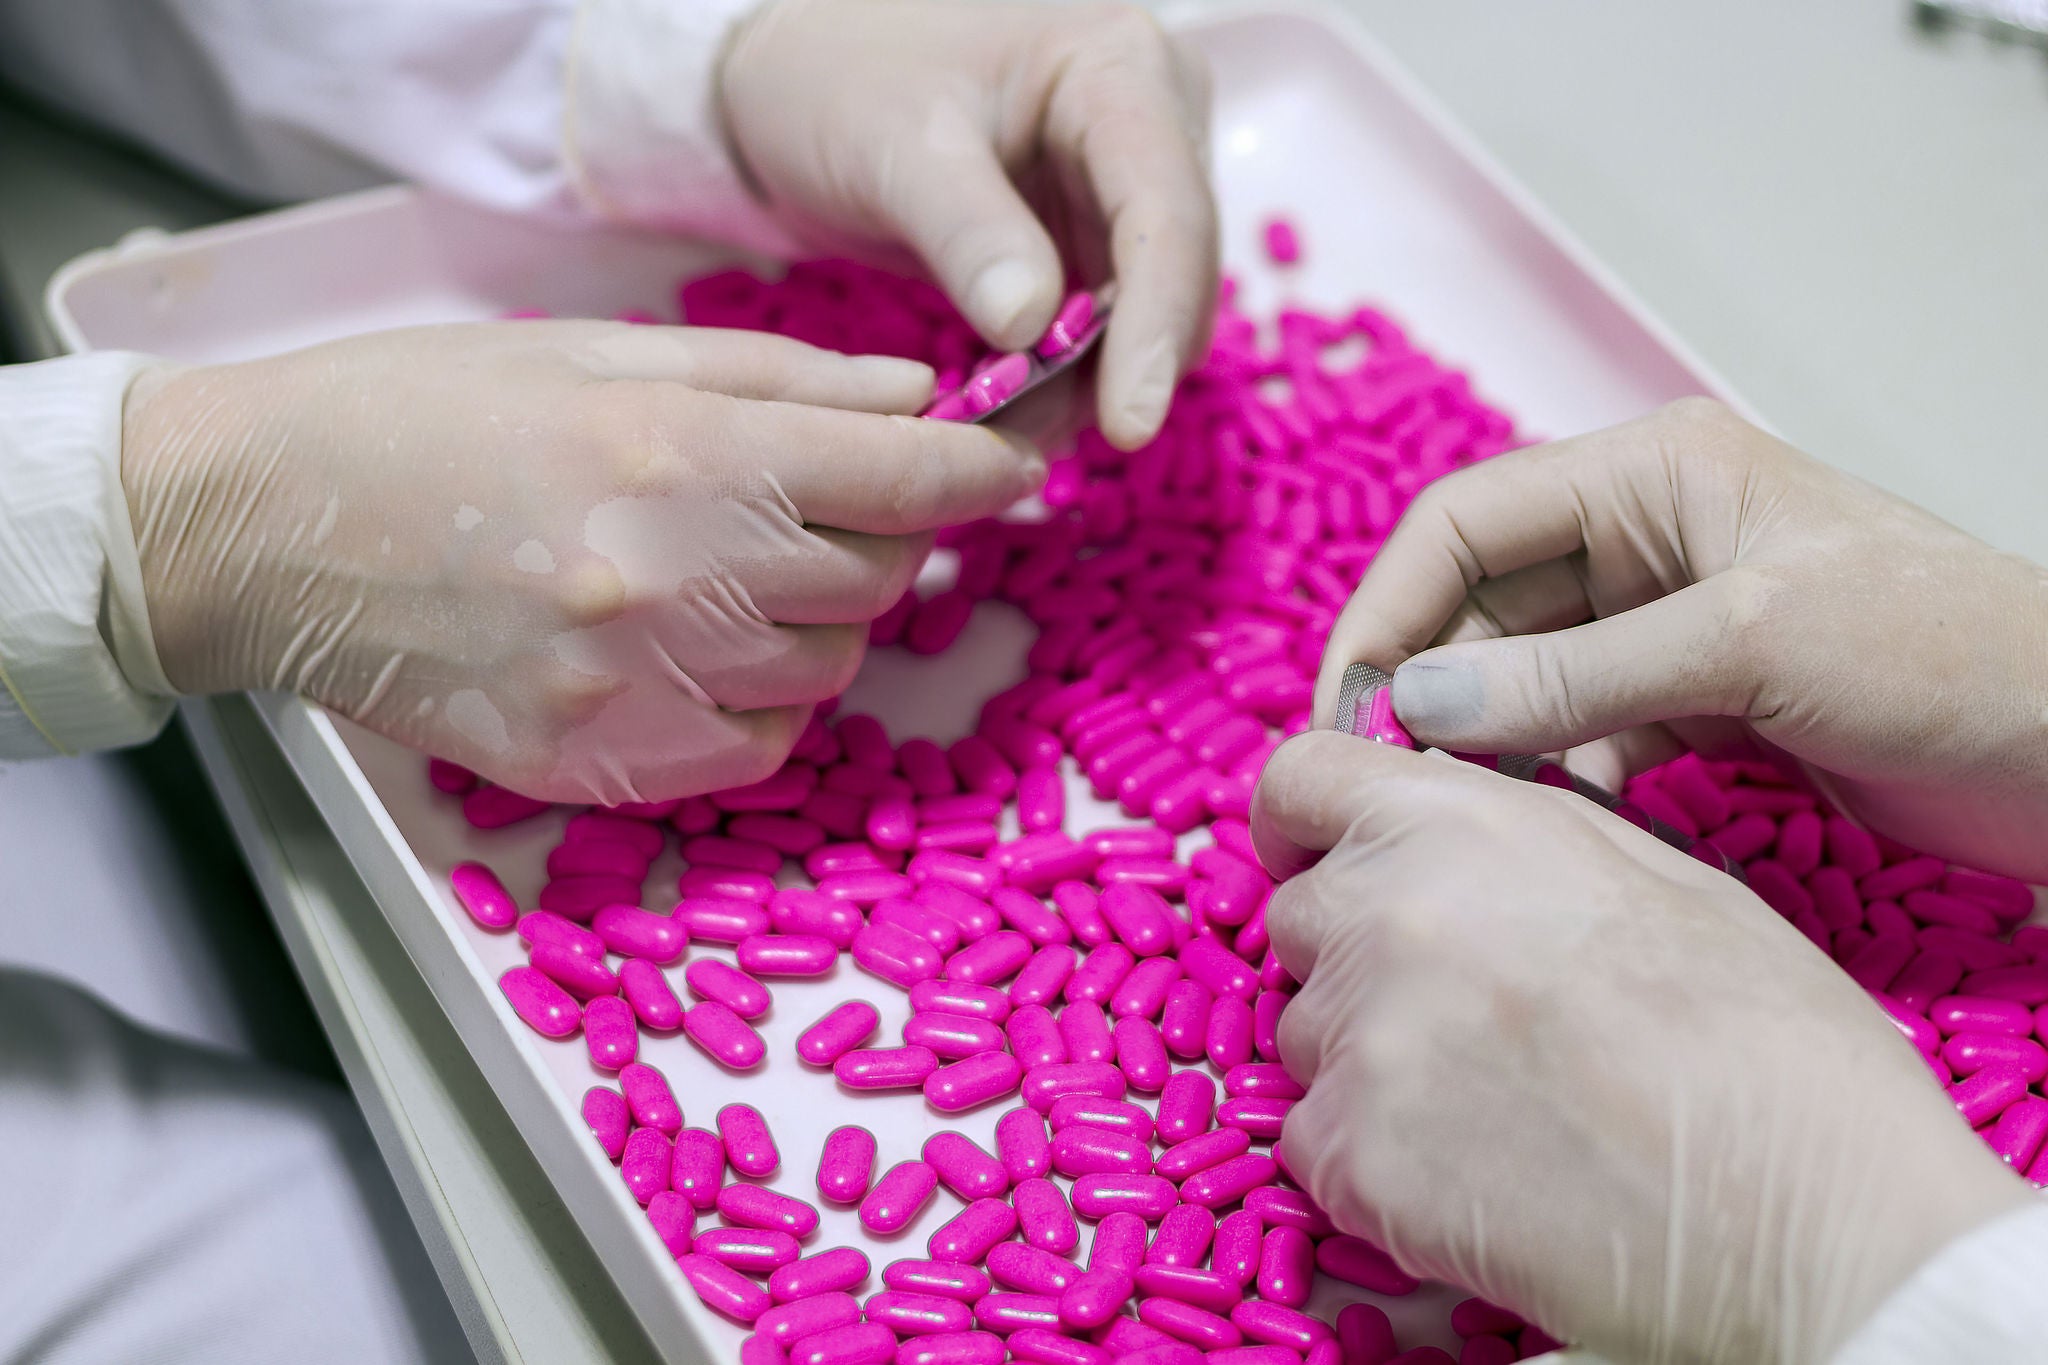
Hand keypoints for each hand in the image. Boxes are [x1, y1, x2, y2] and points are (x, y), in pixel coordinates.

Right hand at [121, 321, 1040, 803]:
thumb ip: (776, 379)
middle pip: (880, 578)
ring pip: (829, 672)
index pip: (902, 478)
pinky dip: (760, 705)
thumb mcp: (597, 352)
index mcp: (677, 453)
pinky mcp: (594, 767)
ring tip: (736, 573)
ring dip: (820, 622)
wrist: (258, 528)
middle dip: (884, 534)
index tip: (1013, 466)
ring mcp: (632, 687)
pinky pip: (756, 751)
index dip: (981, 471)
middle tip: (827, 501)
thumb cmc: (420, 414)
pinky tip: (697, 652)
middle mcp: (672, 580)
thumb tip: (915, 402)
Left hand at [718, 0, 1218, 448]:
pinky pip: (1105, 324)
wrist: (797, 81)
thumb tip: (1033, 332)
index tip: (1128, 425)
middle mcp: (1149, 117)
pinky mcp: (1095, 234)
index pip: (1165, 212)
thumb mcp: (892, 147)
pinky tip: (1008, 411)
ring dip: (1088, 383)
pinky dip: (1064, 376)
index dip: (1155, 326)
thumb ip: (968, 232)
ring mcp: (1126, 181)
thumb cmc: (836, 82)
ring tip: (1005, 430)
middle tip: (1029, 441)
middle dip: (1118, 367)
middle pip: (1175, 271)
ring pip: (1147, 312)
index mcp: (1117, 67)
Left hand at [1252, 732, 2031, 1364]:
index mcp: (1458, 824)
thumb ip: (1519, 837)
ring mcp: (1358, 1041)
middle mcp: (1384, 914)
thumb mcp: (1659, 875)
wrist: (1816, 1220)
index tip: (1318, 855)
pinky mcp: (1350, 1160)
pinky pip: (1316, 1143)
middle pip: (1299, 918)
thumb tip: (1452, 830)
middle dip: (1354, 954)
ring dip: (1370, 1061)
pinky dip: (1372, 1161)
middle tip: (1462, 1011)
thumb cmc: (1772, 1045)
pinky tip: (1477, 1176)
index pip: (1299, 781)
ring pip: (1306, 1035)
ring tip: (1495, 1103)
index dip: (1303, 822)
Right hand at [1313, 398, 2047, 881]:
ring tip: (1463, 816)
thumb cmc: (1944, 652)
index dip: (1389, 609)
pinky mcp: (1700, 702)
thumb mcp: (1747, 645)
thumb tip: (1417, 705)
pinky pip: (1583, 734)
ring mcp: (1670, 624)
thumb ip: (1574, 676)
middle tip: (1388, 784)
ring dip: (1488, 742)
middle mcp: (1647, 539)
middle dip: (1429, 688)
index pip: (1465, 523)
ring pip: (1524, 678)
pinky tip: (1552, 828)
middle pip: (1481, 605)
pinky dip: (1556, 779)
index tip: (1346, 710)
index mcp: (1652, 476)